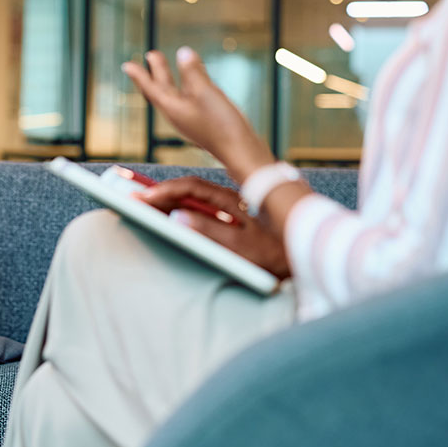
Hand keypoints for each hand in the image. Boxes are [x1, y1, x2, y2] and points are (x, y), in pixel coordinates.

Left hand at [122, 48, 273, 181]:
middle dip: (156, 72)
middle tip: (150, 55)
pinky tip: (193, 84)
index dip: (140, 75)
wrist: (241, 153)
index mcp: (172, 108)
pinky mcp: (204, 122)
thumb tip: (183, 52)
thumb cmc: (221, 125)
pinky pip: (189, 100)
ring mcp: (191, 119)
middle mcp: (178, 115)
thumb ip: (193, 72)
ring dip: (170, 78)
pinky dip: (186, 87)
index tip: (126, 65)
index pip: (151, 88)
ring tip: (167, 65)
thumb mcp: (206, 92)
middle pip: (162, 90)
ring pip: (175, 94)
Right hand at [136, 176, 290, 278]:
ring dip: (171, 201)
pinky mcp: (241, 222)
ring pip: (197, 199)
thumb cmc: (284, 254)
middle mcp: (235, 200)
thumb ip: (211, 232)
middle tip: (132, 195)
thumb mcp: (245, 249)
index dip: (163, 192)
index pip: (190, 189)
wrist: (316, 257)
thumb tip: (178, 216)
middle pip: (190, 190)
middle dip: (160, 193)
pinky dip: (184, 210)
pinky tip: (173, 216)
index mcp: (234, 201)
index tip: (140, 198)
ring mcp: (237, 210)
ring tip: (144, 205)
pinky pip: (206, 210)